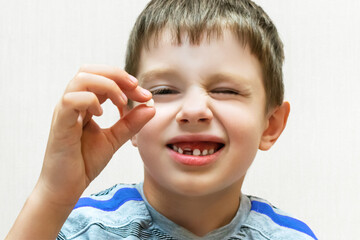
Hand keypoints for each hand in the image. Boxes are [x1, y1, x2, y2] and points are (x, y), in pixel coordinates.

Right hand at [37, 64, 154, 206]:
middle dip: (117, 75)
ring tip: (122, 101)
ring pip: (81, 79)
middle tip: (136, 88)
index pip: (102, 78)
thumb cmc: (84, 162)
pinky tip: (102, 114)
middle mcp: (73, 103)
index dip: (125, 81)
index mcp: (85, 104)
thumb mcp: (114, 139)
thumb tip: (151, 107)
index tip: (145, 95)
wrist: (66, 187)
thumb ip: (131, 123)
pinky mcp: (60, 123)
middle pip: (89, 70)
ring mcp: (64, 111)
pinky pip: (71, 99)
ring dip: (107, 85)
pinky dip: (90, 101)